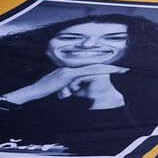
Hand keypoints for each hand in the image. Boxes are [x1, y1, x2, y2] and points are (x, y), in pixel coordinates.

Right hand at [3, 65, 127, 106]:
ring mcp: (70, 70)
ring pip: (93, 67)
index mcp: (71, 70)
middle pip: (95, 65)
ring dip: (108, 68)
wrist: (32, 92)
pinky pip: (86, 72)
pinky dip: (97, 71)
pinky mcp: (67, 75)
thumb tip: (74, 89)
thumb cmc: (43, 91)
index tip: (117, 69)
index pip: (91, 68)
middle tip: (125, 68)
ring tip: (121, 69)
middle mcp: (71, 67)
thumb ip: (68, 87)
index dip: (104, 67)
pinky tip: (106, 71)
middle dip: (111, 66)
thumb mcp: (58, 88)